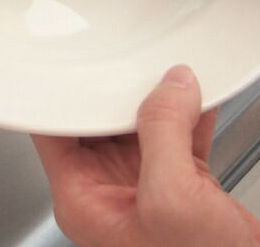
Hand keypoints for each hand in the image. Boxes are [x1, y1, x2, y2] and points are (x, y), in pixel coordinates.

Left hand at [31, 65, 259, 246]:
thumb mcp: (172, 199)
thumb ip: (164, 132)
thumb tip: (170, 86)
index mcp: (84, 197)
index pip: (56, 130)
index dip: (67, 95)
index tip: (77, 62)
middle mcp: (110, 190)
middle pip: (102, 121)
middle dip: (121, 89)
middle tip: (134, 59)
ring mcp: (147, 187)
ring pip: (144, 124)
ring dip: (162, 98)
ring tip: (173, 72)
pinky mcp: (183, 188)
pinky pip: (181, 135)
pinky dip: (193, 114)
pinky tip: (203, 96)